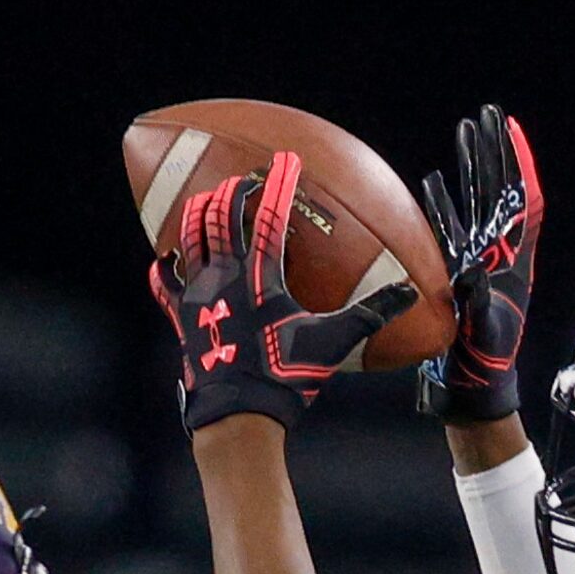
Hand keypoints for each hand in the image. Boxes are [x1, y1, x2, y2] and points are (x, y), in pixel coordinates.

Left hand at [149, 150, 418, 434]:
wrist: (238, 413)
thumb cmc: (287, 376)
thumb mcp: (334, 342)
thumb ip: (372, 313)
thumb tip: (409, 293)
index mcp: (260, 275)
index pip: (271, 216)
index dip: (279, 184)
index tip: (285, 159)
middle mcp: (224, 275)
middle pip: (221, 216)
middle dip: (233, 190)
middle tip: (244, 180)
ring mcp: (198, 294)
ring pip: (190, 238)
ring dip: (198, 214)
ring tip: (207, 200)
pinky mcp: (182, 318)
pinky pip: (166, 285)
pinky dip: (166, 268)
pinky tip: (165, 259)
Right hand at [415, 105, 542, 423]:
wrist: (473, 385)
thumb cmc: (486, 362)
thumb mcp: (485, 330)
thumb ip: (479, 299)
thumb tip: (472, 271)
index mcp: (516, 258)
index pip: (524, 199)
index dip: (519, 163)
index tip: (511, 128)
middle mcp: (501, 250)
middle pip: (500, 188)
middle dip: (494, 150)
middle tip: (486, 114)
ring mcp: (480, 257)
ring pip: (477, 201)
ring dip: (472, 167)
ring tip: (464, 132)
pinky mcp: (458, 270)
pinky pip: (451, 228)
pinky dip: (442, 203)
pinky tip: (432, 181)